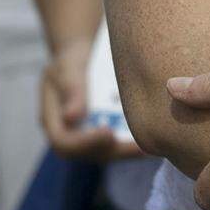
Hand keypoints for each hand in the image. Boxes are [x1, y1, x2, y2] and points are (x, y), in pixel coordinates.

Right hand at [40, 37, 142, 161]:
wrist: (81, 56)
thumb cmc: (70, 60)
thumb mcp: (67, 68)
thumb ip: (71, 90)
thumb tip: (71, 117)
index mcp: (53, 122)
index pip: (64, 143)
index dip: (85, 142)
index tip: (107, 132)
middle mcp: (72, 135)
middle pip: (91, 153)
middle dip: (116, 151)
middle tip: (139, 146)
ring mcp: (89, 135)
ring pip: (108, 151)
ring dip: (129, 150)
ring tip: (153, 143)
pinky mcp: (105, 130)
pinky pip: (119, 141)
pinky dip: (135, 140)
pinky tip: (156, 131)